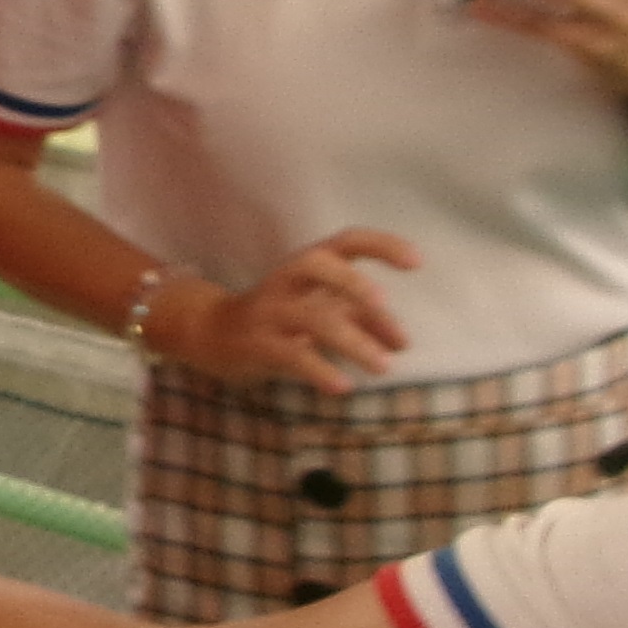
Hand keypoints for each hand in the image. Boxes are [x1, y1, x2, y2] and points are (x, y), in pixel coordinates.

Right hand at [169, 231, 416, 392]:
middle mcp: (286, 281)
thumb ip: (364, 321)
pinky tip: (343, 386)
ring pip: (312, 318)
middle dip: (354, 283)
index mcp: (306, 265)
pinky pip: (292, 356)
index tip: (416, 263)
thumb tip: (402, 343)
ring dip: (353, 341)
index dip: (382, 246)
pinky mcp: (258, 345)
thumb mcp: (321, 309)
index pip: (346, 241)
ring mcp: (270, 312)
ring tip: (383, 368)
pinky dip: (320, 370)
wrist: (212, 333)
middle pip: (318, 265)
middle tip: (384, 305)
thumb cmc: (280, 317)